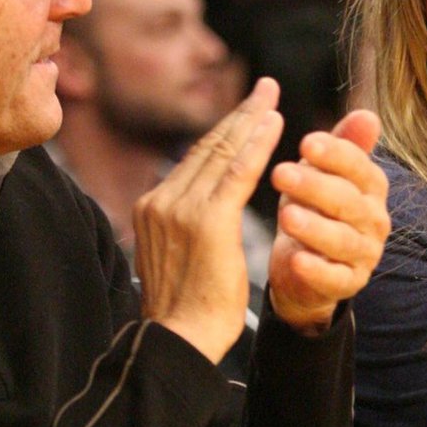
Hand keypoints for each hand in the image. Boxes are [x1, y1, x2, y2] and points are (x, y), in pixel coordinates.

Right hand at [135, 79, 284, 363]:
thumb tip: (198, 216)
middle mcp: (161, 201)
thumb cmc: (185, 313)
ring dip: (250, 121)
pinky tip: (274, 123)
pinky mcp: (207, 220)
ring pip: (222, 153)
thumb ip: (184, 230)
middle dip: (238, 115)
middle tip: (265, 88)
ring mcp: (180, 208)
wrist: (178, 339)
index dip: (223, 132)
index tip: (245, 112)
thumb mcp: (176, 260)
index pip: (194, 160)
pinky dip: (257, 143)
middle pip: (207, 147)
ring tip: (271, 96)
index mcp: (153, 209)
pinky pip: (237, 172)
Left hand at [268, 109, 389, 331]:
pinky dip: (316, 270)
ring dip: (314, 228)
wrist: (306, 267)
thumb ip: (343, 146)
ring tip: (286, 215)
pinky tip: (296, 260)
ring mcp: (364, 254)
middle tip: (280, 173)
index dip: (335, 154)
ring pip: (342, 240)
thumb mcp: (323, 173)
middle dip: (315, 186)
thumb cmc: (315, 209)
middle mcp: (374, 220)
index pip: (359, 167)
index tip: (305, 141)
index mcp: (371, 188)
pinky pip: (335, 278)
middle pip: (348, 201)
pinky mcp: (348, 284)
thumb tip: (368, 114)